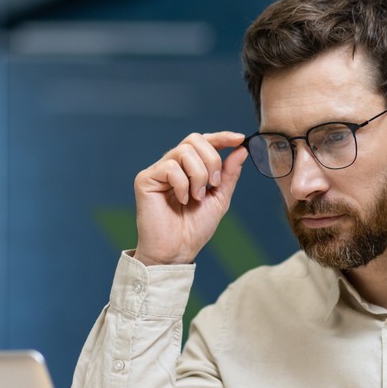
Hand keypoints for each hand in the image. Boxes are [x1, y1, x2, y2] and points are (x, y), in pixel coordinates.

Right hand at [133, 132, 247, 265]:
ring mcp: (158, 171)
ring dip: (198, 175)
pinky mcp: (145, 179)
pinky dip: (182, 184)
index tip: (239, 138)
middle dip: (211, 160)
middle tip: (213, 184)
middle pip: (194, 140)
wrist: (177, 250)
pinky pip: (170, 167)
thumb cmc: (194, 229)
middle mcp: (172, 165)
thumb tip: (241, 149)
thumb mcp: (219, 198)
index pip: (204, 142)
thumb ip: (229, 174)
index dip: (221, 137)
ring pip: (184, 151)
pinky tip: (182, 200)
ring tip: (196, 197)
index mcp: (189, 168)